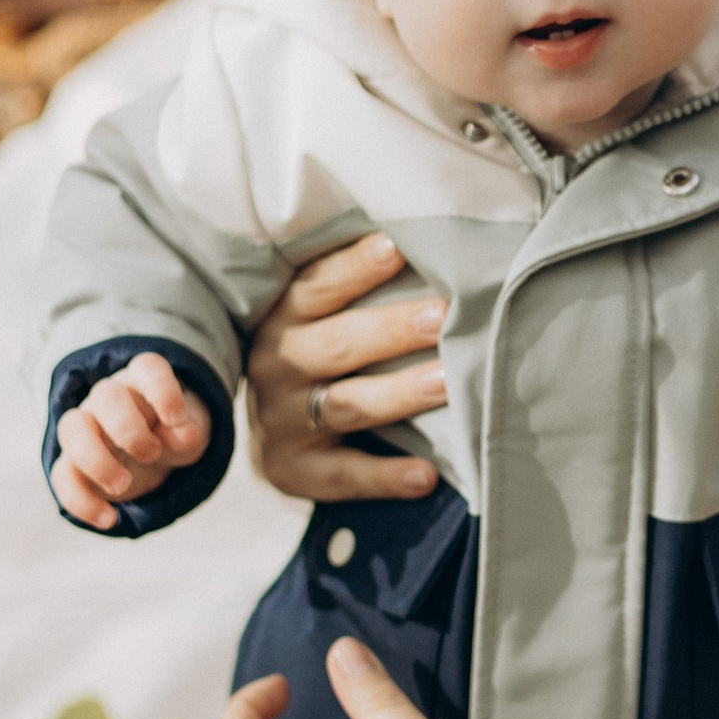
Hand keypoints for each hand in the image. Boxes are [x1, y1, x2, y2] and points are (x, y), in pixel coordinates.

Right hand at [52, 350, 212, 528]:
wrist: (152, 456)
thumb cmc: (172, 436)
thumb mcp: (190, 436)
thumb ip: (188, 434)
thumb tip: (182, 435)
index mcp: (144, 383)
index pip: (148, 368)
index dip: (162, 389)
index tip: (176, 418)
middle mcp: (110, 398)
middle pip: (105, 395)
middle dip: (128, 429)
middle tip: (152, 455)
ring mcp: (86, 427)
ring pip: (71, 428)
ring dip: (96, 459)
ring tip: (123, 487)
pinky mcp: (73, 463)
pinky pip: (62, 476)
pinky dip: (81, 501)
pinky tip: (109, 519)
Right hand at [246, 231, 447, 504]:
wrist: (270, 430)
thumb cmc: (319, 350)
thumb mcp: (319, 314)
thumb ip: (357, 286)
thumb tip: (431, 241)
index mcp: (283, 316)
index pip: (317, 287)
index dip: (355, 268)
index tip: (397, 247)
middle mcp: (276, 366)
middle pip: (338, 344)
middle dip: (393, 329)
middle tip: (443, 315)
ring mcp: (282, 421)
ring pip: (347, 405)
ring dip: (399, 393)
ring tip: (448, 381)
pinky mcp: (294, 470)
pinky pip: (344, 475)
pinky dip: (386, 477)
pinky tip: (427, 475)